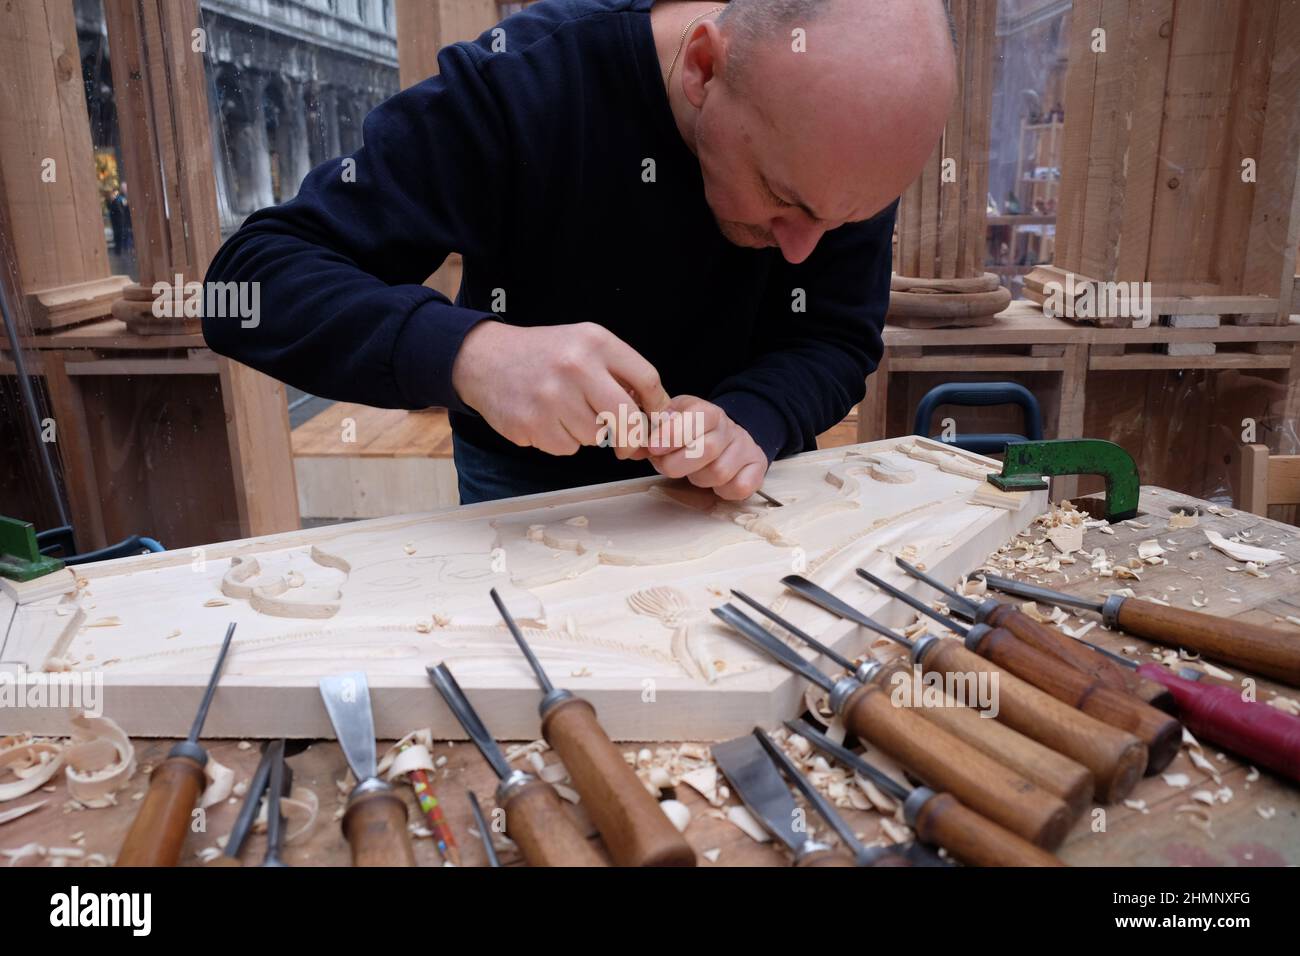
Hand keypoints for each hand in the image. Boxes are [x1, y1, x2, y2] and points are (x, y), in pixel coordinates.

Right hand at [451, 321, 669, 455]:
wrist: (485, 359)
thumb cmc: (544, 355)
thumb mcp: (584, 345)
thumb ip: (620, 371)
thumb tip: (656, 413)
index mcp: (594, 342)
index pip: (647, 380)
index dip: (657, 407)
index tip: (654, 420)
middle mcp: (575, 366)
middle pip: (626, 417)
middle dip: (632, 439)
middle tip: (628, 446)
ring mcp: (551, 396)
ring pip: (595, 437)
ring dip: (588, 434)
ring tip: (566, 412)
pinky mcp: (531, 423)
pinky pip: (566, 447)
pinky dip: (562, 440)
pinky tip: (546, 419)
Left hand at [646, 395, 768, 499]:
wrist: (726, 438)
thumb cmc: (691, 434)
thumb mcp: (670, 422)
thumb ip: (653, 433)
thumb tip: (636, 448)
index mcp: (708, 412)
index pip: (696, 417)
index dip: (672, 433)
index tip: (653, 447)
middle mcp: (730, 428)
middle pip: (706, 449)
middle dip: (677, 463)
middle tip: (665, 465)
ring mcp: (746, 448)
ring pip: (719, 472)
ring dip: (698, 478)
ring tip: (692, 471)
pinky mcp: (757, 468)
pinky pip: (739, 487)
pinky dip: (722, 491)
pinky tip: (714, 482)